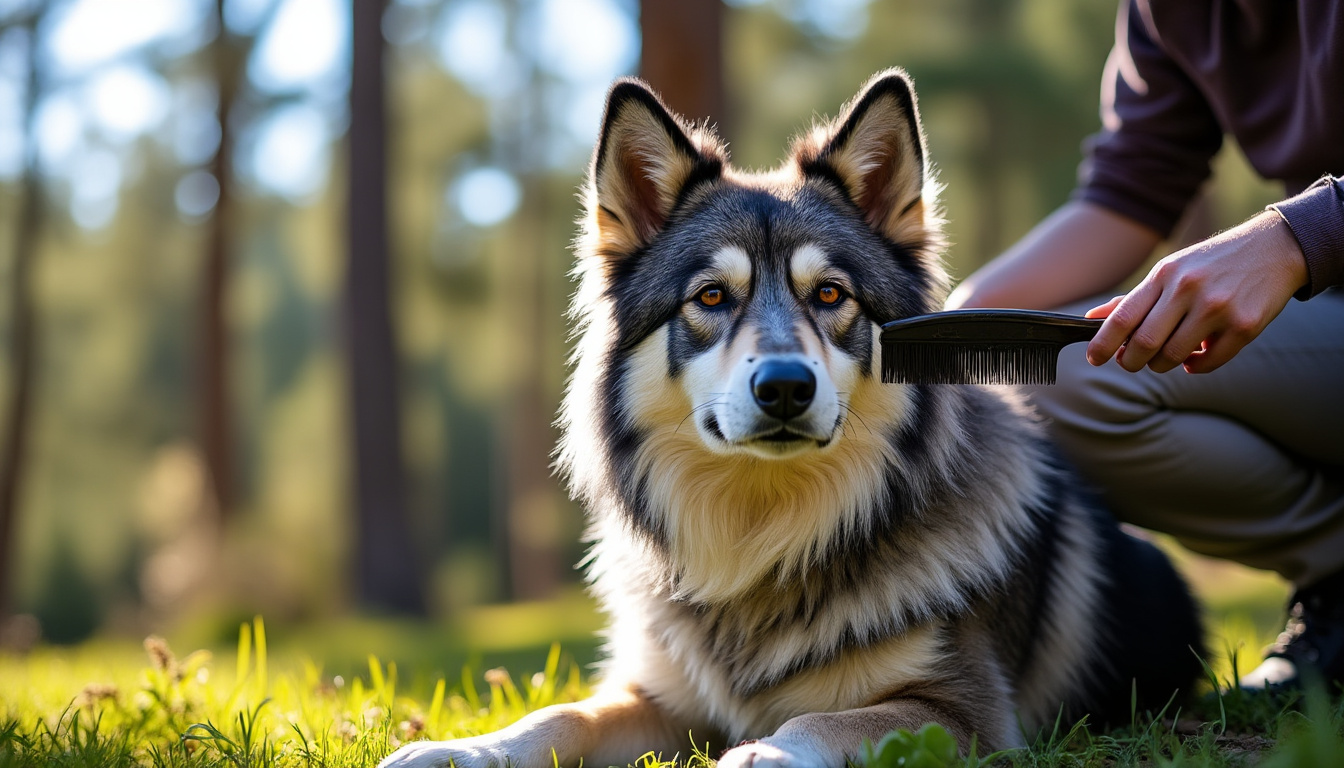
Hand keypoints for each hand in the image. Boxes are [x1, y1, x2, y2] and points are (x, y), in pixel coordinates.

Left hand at [1085, 211, 1308, 373]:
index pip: (1123, 317)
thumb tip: (1092, 319)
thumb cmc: (1211, 264)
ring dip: (1163, 365)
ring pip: (1173, 356)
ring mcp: (1217, 308)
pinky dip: (1195, 367)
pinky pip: (1208, 363)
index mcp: (1164, 275)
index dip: (1102, 344)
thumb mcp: (1170, 271)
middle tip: (1132, 362)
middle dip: (1131, 361)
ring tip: (1167, 356)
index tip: (1094, 359)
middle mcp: (1188, 290)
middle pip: (1144, 343)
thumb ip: (1134, 299)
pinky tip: (1194, 358)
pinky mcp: (1244, 325)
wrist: (1274, 248)